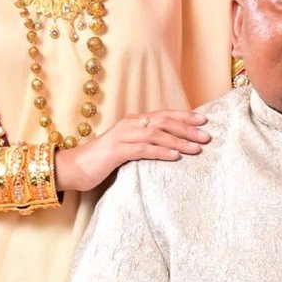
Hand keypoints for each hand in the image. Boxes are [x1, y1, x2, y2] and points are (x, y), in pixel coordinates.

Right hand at [54, 109, 210, 194]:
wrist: (75, 167)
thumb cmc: (103, 159)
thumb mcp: (127, 147)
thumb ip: (145, 142)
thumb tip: (170, 145)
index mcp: (133, 121)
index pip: (163, 114)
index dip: (184, 116)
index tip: (204, 120)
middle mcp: (129, 124)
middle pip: (163, 122)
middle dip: (187, 128)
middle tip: (206, 136)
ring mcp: (122, 136)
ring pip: (156, 135)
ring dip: (178, 141)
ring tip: (196, 148)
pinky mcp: (117, 151)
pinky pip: (143, 149)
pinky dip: (161, 151)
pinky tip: (175, 156)